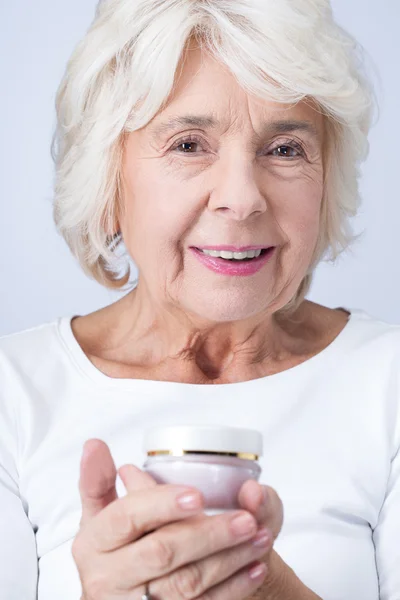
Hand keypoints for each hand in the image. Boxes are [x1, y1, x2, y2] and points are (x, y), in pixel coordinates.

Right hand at [73, 439, 273, 599]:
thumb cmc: (114, 550)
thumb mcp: (98, 517)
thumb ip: (98, 481)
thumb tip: (94, 444)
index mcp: (94, 542)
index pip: (128, 517)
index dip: (162, 504)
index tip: (196, 495)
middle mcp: (108, 577)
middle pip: (162, 552)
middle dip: (209, 534)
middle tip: (246, 518)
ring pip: (187, 584)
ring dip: (230, 559)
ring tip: (260, 536)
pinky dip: (233, 588)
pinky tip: (254, 567)